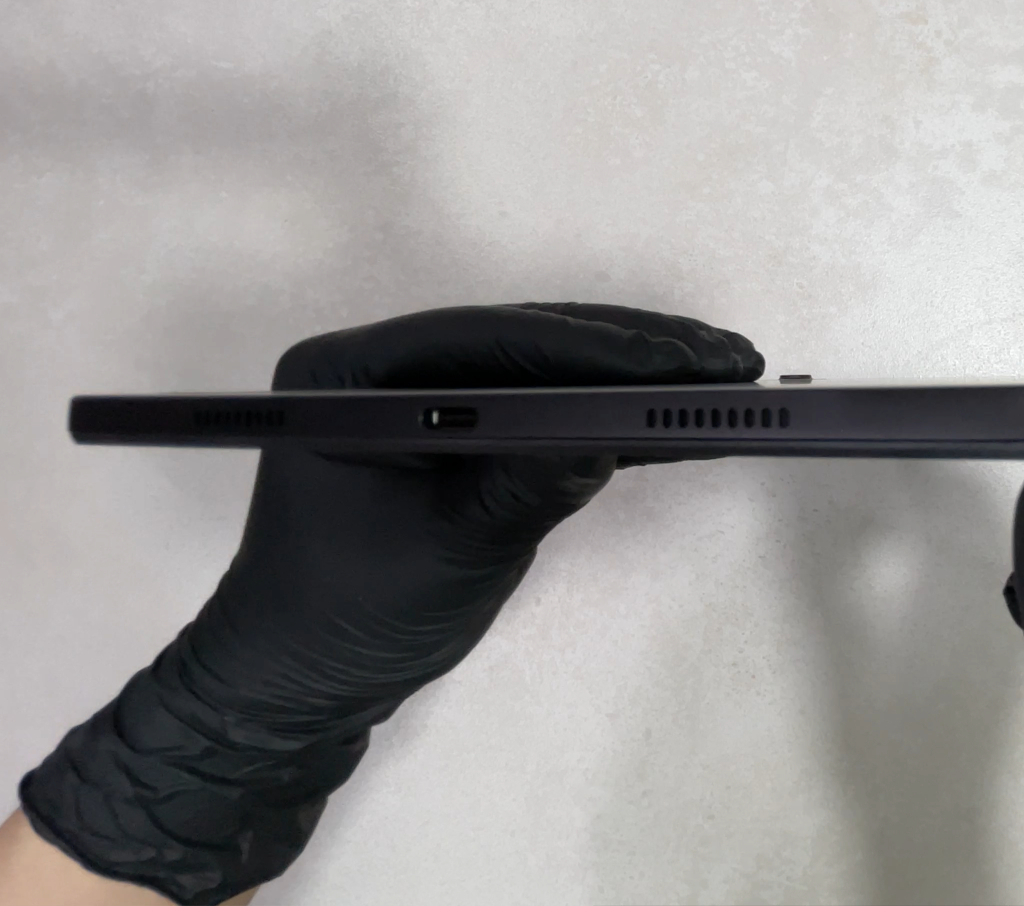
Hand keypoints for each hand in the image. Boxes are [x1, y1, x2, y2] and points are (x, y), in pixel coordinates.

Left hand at [16, 303, 763, 905]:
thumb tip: (617, 435)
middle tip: (727, 359)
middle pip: (524, 340)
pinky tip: (674, 419)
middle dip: (629, 352)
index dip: (595, 347)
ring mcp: (418, 396)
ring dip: (629, 378)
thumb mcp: (451, 551)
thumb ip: (527, 485)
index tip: (681, 359)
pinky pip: (536, 408)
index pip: (491, 339)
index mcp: (351, 375)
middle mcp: (382, 366)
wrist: (297, 684)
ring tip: (722, 378)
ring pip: (541, 369)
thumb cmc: (351, 619)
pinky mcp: (452, 433)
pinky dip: (603, 416)